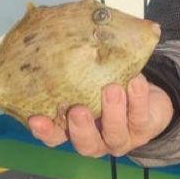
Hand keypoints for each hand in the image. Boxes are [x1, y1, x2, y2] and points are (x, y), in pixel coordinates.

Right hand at [27, 75, 174, 157]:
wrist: (144, 94)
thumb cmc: (106, 83)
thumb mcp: (88, 78)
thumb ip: (74, 70)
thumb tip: (56, 34)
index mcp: (75, 128)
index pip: (54, 136)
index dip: (44, 131)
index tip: (35, 118)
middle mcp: (96, 139)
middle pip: (85, 144)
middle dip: (81, 127)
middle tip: (78, 109)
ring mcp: (120, 138)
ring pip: (115, 134)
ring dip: (112, 112)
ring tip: (112, 89)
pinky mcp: (144, 129)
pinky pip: (140, 117)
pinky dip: (137, 99)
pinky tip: (135, 82)